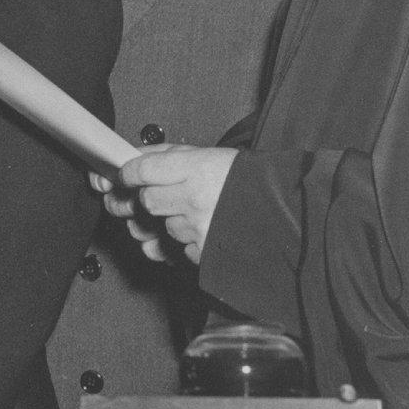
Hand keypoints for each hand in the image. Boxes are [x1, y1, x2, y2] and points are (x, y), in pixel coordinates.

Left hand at [108, 145, 236, 264]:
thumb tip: (131, 159)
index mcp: (197, 169)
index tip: (125, 176)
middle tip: (151, 197)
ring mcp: (200, 229)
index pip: (142, 170)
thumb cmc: (245, 181)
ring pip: (163, 228)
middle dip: (144, 200)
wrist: (284, 211)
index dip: (128, 173)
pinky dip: (184, 243)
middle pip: (146, 201)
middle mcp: (196, 199)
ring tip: (191, 213)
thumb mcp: (207, 154)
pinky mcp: (205, 253)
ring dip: (169, 223)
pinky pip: (178, 250)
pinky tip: (199, 231)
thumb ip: (167, 155)